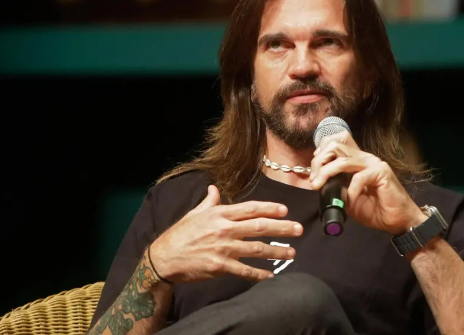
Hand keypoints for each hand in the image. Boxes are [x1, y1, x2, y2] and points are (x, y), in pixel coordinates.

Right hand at [150, 185, 302, 282]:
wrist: (164, 258)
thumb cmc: (180, 234)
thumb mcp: (194, 213)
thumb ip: (209, 201)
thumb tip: (213, 188)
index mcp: (220, 214)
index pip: (251, 209)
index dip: (270, 208)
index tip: (285, 210)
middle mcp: (224, 230)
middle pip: (260, 227)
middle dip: (282, 228)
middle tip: (299, 229)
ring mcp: (223, 249)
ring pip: (257, 249)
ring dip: (277, 251)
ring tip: (292, 253)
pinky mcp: (220, 267)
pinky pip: (245, 270)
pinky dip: (260, 274)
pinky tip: (272, 275)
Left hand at [310, 131, 427, 234]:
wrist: (397, 221)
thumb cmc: (375, 210)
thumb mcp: (349, 199)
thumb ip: (336, 188)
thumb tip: (320, 184)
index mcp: (356, 161)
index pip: (336, 144)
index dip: (320, 153)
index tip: (312, 172)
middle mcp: (364, 158)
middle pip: (335, 147)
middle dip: (319, 162)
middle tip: (314, 180)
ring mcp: (373, 164)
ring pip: (343, 160)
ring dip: (327, 172)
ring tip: (319, 186)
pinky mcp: (382, 173)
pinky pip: (359, 177)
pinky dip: (351, 190)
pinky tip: (350, 200)